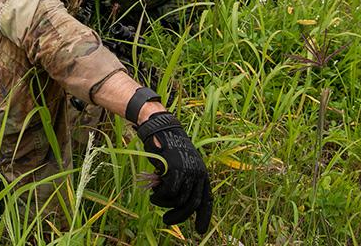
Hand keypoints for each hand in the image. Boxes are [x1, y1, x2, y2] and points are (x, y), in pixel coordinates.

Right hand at [138, 112, 211, 233]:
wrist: (160, 128)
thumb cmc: (167, 147)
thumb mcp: (178, 166)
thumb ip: (182, 182)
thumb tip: (178, 204)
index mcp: (202, 173)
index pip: (207, 200)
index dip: (204, 217)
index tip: (200, 231)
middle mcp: (199, 173)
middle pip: (192, 204)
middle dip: (178, 216)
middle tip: (166, 221)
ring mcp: (189, 171)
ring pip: (178, 200)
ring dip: (164, 203)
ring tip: (155, 198)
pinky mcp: (176, 170)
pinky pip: (168, 192)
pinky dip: (159, 196)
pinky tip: (154, 193)